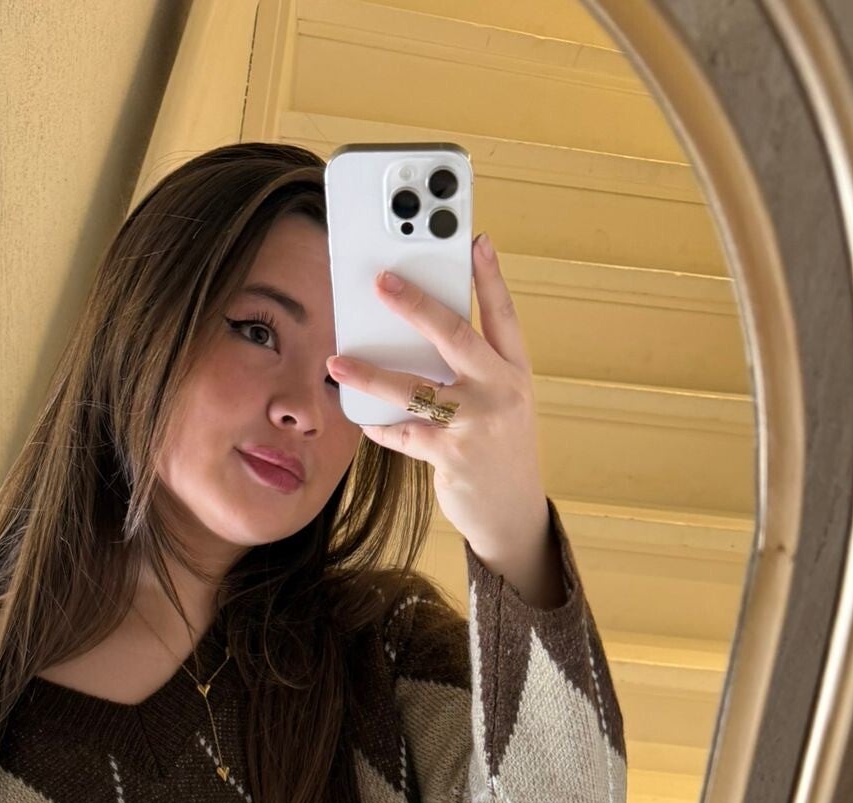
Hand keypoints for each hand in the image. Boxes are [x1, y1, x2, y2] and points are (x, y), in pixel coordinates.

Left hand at [326, 233, 546, 560]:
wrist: (513, 513)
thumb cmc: (498, 449)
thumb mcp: (501, 404)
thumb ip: (473, 370)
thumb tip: (416, 339)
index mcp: (514, 372)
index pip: (503, 315)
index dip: (490, 276)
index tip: (475, 240)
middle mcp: (500, 393)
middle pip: (455, 336)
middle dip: (416, 305)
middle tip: (382, 281)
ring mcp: (477, 425)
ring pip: (415, 389)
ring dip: (371, 374)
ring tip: (337, 361)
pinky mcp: (453, 457)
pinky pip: (405, 434)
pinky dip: (381, 427)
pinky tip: (364, 420)